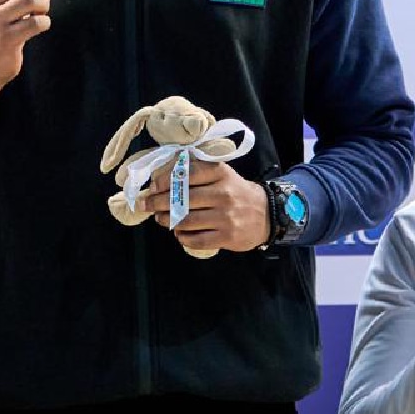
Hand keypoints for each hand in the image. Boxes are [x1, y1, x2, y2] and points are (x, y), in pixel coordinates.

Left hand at [142, 163, 270, 252]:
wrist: (266, 214)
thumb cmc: (236, 192)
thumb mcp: (221, 175)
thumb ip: (197, 172)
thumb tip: (161, 177)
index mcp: (220, 173)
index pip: (187, 174)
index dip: (165, 180)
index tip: (153, 187)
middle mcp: (223, 194)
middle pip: (182, 199)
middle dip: (159, 203)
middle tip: (148, 205)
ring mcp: (225, 217)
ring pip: (186, 220)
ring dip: (167, 221)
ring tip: (161, 219)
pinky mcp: (227, 237)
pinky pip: (196, 240)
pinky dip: (183, 237)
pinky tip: (179, 233)